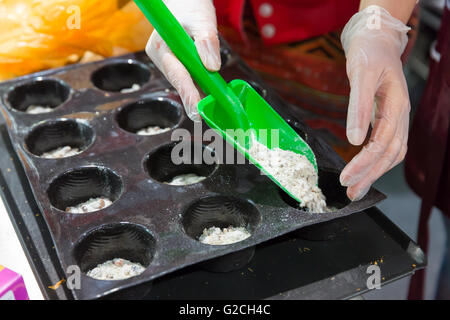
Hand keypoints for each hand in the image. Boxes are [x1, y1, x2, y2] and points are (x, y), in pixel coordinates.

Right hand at [145, 0, 219, 121]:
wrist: (183, 0)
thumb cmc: (190, 6)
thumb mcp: (202, 20)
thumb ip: (207, 42)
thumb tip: (212, 67)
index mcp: (162, 47)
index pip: (177, 75)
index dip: (189, 95)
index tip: (197, 112)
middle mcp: (161, 57)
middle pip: (180, 83)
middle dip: (194, 99)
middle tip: (206, 116)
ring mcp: (167, 61)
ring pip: (184, 81)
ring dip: (198, 92)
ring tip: (212, 107)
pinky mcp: (175, 63)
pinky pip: (188, 77)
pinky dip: (199, 84)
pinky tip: (210, 94)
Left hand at [340, 5, 410, 200]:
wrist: (376, 40)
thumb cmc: (370, 54)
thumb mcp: (362, 76)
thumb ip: (358, 107)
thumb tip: (354, 139)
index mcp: (397, 106)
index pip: (382, 143)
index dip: (364, 163)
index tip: (346, 178)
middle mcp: (400, 115)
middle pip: (390, 153)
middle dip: (370, 175)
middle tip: (352, 193)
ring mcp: (396, 117)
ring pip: (391, 152)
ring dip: (374, 172)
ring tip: (357, 189)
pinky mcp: (388, 117)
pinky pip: (388, 144)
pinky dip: (377, 160)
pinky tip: (365, 169)